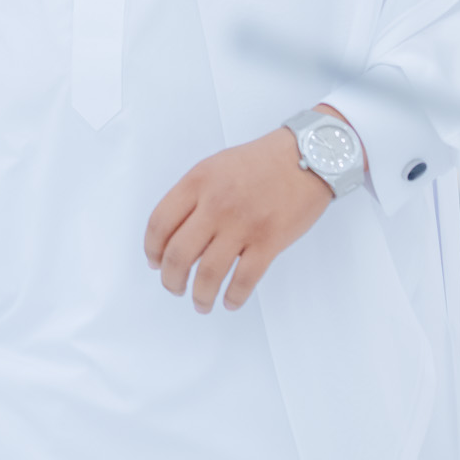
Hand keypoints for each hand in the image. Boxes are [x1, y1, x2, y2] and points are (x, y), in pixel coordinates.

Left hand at [145, 124, 333, 313]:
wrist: (307, 156)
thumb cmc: (261, 161)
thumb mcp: (216, 166)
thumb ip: (193, 195)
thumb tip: (174, 234)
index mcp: (198, 182)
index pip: (160, 223)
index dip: (153, 249)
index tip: (155, 262)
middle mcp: (215, 204)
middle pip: (178, 254)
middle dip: (171, 280)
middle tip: (175, 288)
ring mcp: (243, 224)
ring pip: (208, 273)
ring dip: (200, 296)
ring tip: (201, 303)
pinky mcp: (269, 241)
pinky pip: (244, 279)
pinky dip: (233, 297)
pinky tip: (230, 302)